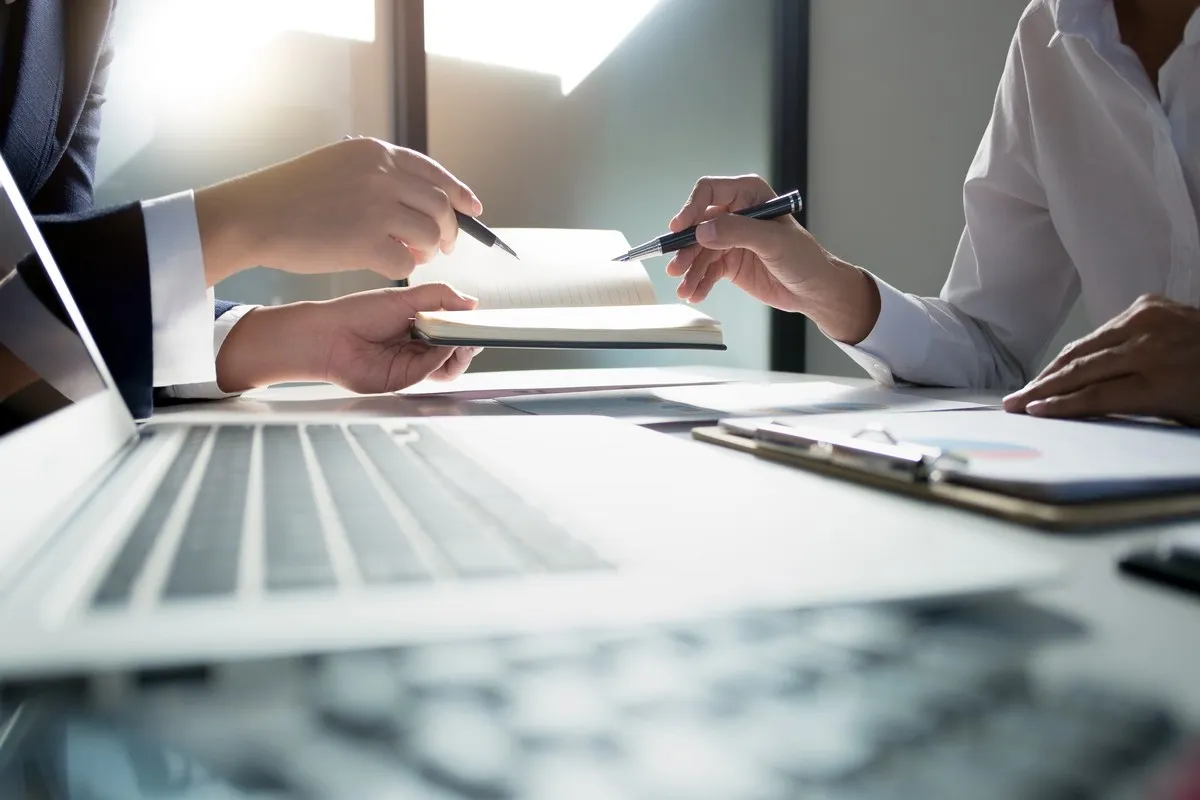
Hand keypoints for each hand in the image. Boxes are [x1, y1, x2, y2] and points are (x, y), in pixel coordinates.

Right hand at [195, 138, 481, 283]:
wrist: (253, 214)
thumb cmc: (288, 196)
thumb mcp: (338, 166)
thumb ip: (377, 176)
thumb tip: (417, 202)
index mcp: (376, 153)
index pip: (435, 173)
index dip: (459, 193)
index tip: (473, 209)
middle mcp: (382, 175)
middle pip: (441, 206)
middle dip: (451, 230)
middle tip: (446, 246)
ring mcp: (376, 208)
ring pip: (430, 234)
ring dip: (430, 250)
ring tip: (418, 256)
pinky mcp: (366, 242)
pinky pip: (406, 261)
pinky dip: (405, 267)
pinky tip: (393, 266)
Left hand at [215, 283, 481, 393]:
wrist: (328, 337)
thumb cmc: (355, 314)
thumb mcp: (403, 297)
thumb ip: (439, 296)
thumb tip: (470, 301)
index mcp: (418, 324)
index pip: (453, 327)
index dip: (467, 324)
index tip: (478, 318)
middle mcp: (417, 346)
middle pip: (457, 350)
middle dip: (469, 340)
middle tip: (472, 330)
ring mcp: (412, 364)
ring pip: (450, 365)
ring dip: (460, 351)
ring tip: (459, 337)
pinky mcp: (405, 379)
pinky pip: (434, 372)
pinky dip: (442, 358)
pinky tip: (441, 345)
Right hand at [665, 175, 879, 342]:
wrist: (814, 291)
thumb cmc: (804, 258)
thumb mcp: (773, 241)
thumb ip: (738, 232)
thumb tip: (702, 231)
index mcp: (748, 195)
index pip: (709, 192)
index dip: (691, 208)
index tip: (679, 228)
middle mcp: (735, 213)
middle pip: (698, 225)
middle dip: (686, 248)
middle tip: (676, 268)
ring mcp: (730, 239)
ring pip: (698, 251)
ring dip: (689, 270)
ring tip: (684, 289)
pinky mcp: (728, 262)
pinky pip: (706, 270)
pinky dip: (698, 282)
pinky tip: (695, 294)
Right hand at [1003, 295, 1199, 425]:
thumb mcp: (1181, 415)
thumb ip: (1135, 410)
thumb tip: (1083, 409)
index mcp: (1161, 381)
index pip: (1094, 396)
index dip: (1059, 406)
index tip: (1031, 414)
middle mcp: (1150, 346)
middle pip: (1082, 369)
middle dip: (1042, 388)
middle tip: (1012, 402)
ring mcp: (1149, 319)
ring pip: (1086, 345)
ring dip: (1054, 367)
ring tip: (1030, 385)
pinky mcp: (1149, 304)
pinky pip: (1105, 328)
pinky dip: (1084, 346)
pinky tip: (1064, 362)